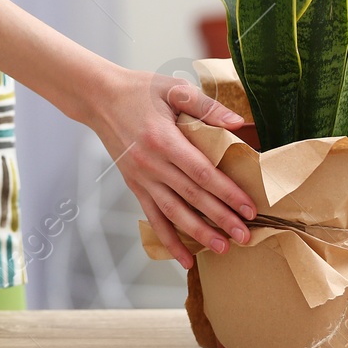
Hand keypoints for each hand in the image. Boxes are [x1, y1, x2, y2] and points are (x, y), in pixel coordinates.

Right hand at [86, 68, 258, 269]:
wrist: (99, 99)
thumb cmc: (140, 90)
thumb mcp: (173, 89)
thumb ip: (206, 107)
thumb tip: (238, 123)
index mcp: (163, 139)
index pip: (201, 172)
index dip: (226, 192)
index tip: (248, 207)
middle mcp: (151, 163)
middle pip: (191, 196)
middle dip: (220, 218)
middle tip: (245, 235)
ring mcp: (141, 178)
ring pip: (173, 212)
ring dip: (198, 234)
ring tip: (222, 248)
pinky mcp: (134, 185)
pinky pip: (153, 217)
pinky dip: (168, 240)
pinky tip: (184, 258)